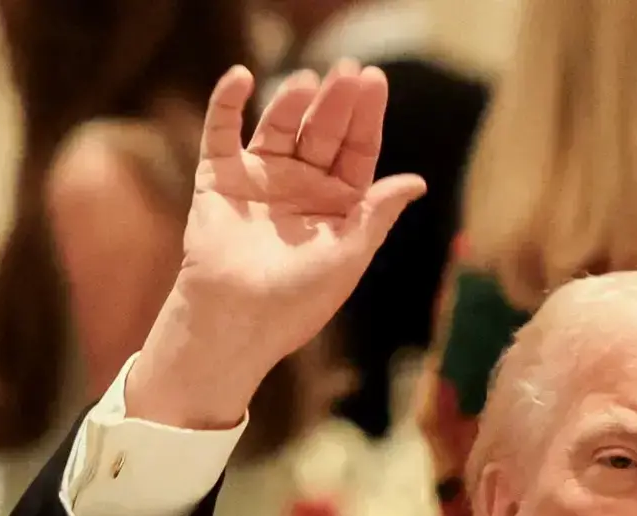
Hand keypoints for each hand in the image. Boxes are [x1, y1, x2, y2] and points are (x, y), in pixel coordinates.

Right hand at [124, 63, 426, 429]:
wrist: (234, 323)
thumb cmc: (296, 301)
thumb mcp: (348, 256)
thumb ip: (377, 214)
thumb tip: (417, 181)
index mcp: (337, 205)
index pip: (357, 150)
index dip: (366, 117)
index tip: (374, 81)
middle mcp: (300, 185)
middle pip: (321, 131)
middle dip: (335, 102)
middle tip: (348, 71)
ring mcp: (259, 178)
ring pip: (278, 126)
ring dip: (291, 101)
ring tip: (308, 80)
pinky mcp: (219, 178)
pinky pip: (221, 131)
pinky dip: (227, 102)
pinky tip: (242, 77)